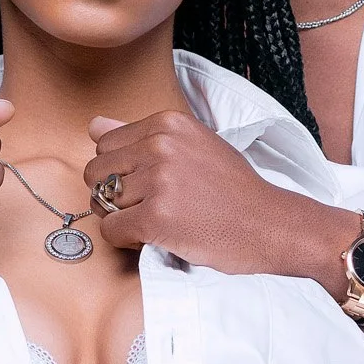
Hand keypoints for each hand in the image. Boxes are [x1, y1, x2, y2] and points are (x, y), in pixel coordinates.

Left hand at [83, 111, 350, 278]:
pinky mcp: (157, 218)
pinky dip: (126, 240)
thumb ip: (142, 135)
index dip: (119, 171)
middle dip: (112, 195)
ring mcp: (158, 181)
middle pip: (95, 173)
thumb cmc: (233, 189)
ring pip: (100, 203)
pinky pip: (111, 231)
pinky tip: (155, 237)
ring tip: (157, 222)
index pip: (104, 144)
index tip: (148, 185)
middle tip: (148, 207)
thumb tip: (93, 125)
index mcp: (167, 123)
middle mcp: (160, 146)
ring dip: (121, 219)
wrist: (270, 224)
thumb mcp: (193, 145)